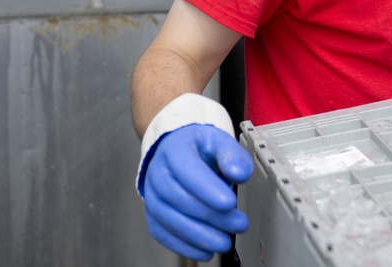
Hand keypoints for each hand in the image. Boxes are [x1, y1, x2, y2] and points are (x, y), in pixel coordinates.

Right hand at [142, 124, 253, 260]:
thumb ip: (232, 155)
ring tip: (225, 242)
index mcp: (174, 149)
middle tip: (238, 223)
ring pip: (168, 219)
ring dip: (198, 236)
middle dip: (210, 215)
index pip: (186, 169)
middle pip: (178, 197)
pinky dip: (184, 246)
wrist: (178, 150)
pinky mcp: (153, 214)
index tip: (230, 202)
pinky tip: (205, 251)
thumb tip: (240, 173)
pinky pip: (163, 233)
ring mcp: (152, 194)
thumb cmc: (199, 148)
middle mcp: (157, 172)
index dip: (207, 188)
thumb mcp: (219, 141)